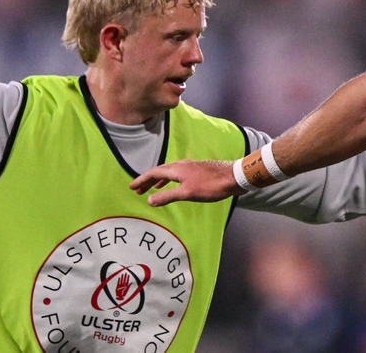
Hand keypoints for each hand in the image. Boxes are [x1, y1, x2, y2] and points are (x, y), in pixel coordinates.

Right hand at [129, 159, 245, 205]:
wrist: (234, 177)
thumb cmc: (211, 185)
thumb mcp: (187, 193)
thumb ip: (167, 197)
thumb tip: (149, 200)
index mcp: (176, 169)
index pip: (153, 173)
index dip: (141, 180)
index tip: (131, 187)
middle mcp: (181, 165)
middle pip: (159, 171)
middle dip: (147, 180)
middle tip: (137, 189)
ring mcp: (189, 167)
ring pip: (168, 172)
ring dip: (158, 180)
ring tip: (152, 188)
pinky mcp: (197, 170)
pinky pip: (177, 174)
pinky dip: (169, 179)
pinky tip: (174, 185)